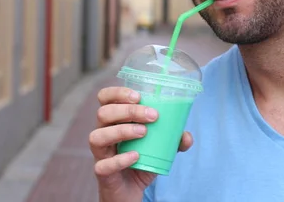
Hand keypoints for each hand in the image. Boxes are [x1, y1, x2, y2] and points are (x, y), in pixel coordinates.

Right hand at [89, 86, 192, 201]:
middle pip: (103, 113)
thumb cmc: (140, 162)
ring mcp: (100, 153)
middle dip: (128, 111)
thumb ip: (173, 140)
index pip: (105, 98)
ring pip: (97, 136)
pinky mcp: (102, 172)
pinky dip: (120, 159)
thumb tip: (186, 136)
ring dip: (121, 131)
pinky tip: (136, 156)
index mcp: (112, 121)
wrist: (130, 191)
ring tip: (143, 132)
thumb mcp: (158, 148)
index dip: (117, 93)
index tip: (138, 96)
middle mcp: (102, 133)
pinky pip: (103, 165)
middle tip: (152, 116)